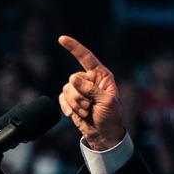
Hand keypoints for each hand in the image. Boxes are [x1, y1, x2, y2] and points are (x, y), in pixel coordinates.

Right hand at [58, 35, 124, 150]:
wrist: (104, 134)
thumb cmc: (111, 116)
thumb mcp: (106, 101)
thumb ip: (90, 89)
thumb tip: (73, 79)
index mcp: (101, 75)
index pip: (86, 57)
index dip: (74, 47)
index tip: (62, 38)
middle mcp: (89, 80)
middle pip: (73, 79)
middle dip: (79, 95)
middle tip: (89, 106)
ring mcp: (79, 90)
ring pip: (66, 89)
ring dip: (75, 103)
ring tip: (86, 111)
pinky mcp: (71, 101)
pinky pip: (62, 98)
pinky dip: (66, 107)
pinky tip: (73, 115)